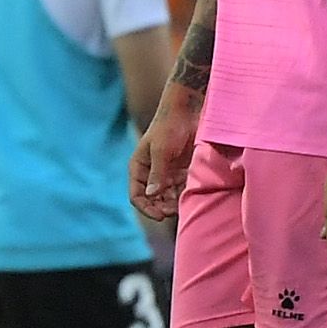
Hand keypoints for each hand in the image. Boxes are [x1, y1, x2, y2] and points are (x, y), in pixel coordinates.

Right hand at [129, 91, 199, 222]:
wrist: (188, 111)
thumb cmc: (170, 126)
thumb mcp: (161, 150)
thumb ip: (157, 173)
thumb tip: (151, 194)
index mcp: (139, 167)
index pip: (136, 195)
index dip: (146, 208)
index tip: (160, 216)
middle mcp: (151, 172)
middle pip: (152, 199)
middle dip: (160, 207)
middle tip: (173, 210)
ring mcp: (167, 172)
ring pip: (166, 197)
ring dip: (173, 203)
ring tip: (182, 204)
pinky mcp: (181, 170)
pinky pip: (180, 189)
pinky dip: (183, 195)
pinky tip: (190, 195)